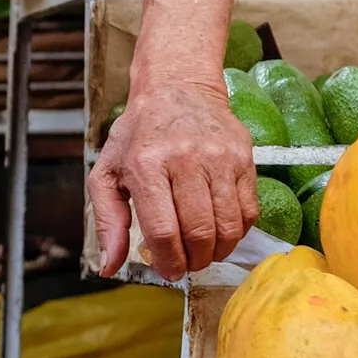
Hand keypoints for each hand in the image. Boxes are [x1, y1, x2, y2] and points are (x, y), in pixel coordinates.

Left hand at [88, 78, 257, 281]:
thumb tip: (109, 266)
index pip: (164, 231)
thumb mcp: (108, 172)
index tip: (168, 271)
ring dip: (218, 251)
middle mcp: (184, 160)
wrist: (177, 87)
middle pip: (199, 233)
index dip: (169, 261)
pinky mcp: (243, 158)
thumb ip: (107, 221)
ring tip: (205, 252)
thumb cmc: (138, 134)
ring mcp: (219, 159)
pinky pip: (249, 211)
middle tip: (188, 265)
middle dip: (194, 261)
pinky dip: (237, 232)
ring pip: (228, 227)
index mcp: (145, 166)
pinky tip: (222, 232)